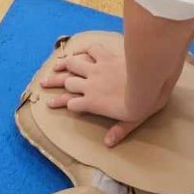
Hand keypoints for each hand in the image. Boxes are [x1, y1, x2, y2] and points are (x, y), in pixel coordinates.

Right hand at [40, 40, 167, 145]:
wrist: (149, 79)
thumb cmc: (143, 103)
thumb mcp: (133, 121)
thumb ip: (119, 130)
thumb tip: (109, 143)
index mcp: (93, 102)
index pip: (72, 104)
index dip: (61, 104)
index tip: (50, 104)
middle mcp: (90, 85)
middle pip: (67, 82)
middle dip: (54, 83)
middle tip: (44, 83)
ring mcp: (97, 68)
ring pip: (74, 65)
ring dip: (63, 65)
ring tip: (55, 67)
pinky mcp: (106, 56)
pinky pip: (91, 50)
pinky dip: (83, 50)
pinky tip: (77, 50)